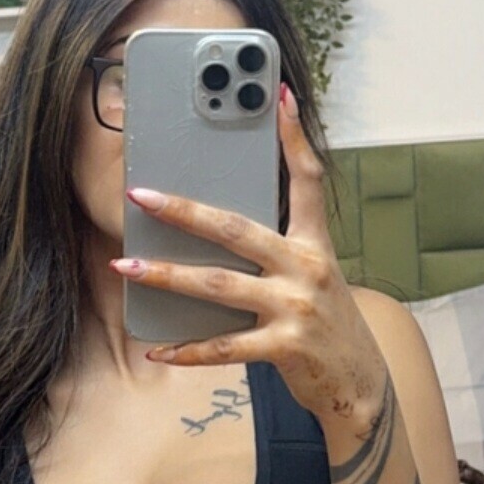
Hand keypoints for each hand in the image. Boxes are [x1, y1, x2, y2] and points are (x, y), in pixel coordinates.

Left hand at [111, 85, 387, 431]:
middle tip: (141, 195)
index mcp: (315, 243)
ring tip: (126, 266)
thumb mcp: (314, 275)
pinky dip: (187, 349)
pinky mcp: (285, 347)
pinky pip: (225, 346)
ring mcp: (296, 308)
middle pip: (235, 229)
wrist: (358, 386)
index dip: (293, 138)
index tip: (276, 97)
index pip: (307, 180)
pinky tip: (158, 348)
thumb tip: (218, 226)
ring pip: (217, 286)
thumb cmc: (325, 323)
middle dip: (183, 210)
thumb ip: (277, 248)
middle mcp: (307, 268)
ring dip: (166, 276)